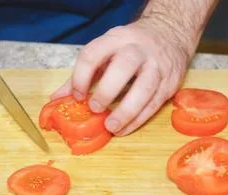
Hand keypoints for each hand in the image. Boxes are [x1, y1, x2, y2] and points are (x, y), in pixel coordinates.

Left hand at [51, 17, 194, 135]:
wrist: (170, 33)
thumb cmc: (131, 46)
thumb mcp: (106, 51)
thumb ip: (83, 75)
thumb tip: (57, 99)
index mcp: (116, 39)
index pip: (94, 54)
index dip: (81, 76)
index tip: (77, 96)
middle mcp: (138, 50)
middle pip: (124, 67)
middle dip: (107, 90)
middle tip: (95, 108)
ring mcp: (157, 66)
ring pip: (144, 88)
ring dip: (126, 110)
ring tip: (111, 126)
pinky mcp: (170, 82)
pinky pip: (154, 103)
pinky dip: (139, 119)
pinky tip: (125, 128)